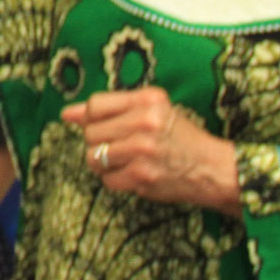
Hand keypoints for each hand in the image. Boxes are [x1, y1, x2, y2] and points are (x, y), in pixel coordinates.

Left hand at [61, 89, 240, 214]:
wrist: (211, 169)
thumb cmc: (179, 138)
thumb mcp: (154, 111)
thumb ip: (112, 109)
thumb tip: (67, 114)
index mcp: (148, 100)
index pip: (96, 104)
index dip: (88, 117)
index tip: (93, 124)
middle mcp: (144, 122)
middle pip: (91, 132)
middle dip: (99, 142)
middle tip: (119, 145)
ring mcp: (142, 151)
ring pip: (95, 157)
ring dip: (104, 163)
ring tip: (124, 160)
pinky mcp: (141, 176)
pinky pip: (107, 180)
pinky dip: (116, 180)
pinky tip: (133, 174)